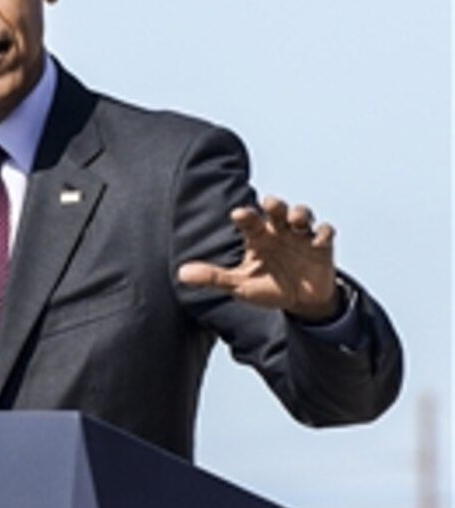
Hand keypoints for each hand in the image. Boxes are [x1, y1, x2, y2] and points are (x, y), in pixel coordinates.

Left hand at [176, 195, 339, 320]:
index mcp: (257, 236)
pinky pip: (325, 233)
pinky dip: (323, 232)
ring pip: (302, 214)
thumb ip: (213, 277)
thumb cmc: (267, 287)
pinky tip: (318, 238)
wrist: (300, 302)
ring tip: (296, 220)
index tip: (238, 214)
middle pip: (276, 209)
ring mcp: (300, 237)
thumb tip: (181, 274)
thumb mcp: (239, 285)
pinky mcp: (321, 247)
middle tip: (270, 205)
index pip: (249, 219)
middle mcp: (278, 231)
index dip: (245, 215)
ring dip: (300, 213)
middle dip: (274, 204)